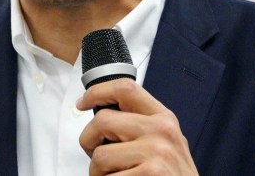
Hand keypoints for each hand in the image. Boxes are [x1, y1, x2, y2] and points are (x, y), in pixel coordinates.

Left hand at [77, 79, 197, 174]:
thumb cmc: (171, 175)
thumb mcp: (163, 142)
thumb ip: (139, 124)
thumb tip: (100, 112)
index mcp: (163, 118)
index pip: (124, 88)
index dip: (97, 92)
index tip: (83, 102)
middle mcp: (161, 131)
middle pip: (102, 121)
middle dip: (90, 142)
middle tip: (97, 157)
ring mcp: (156, 153)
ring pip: (99, 155)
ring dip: (99, 172)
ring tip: (116, 175)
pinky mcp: (149, 174)